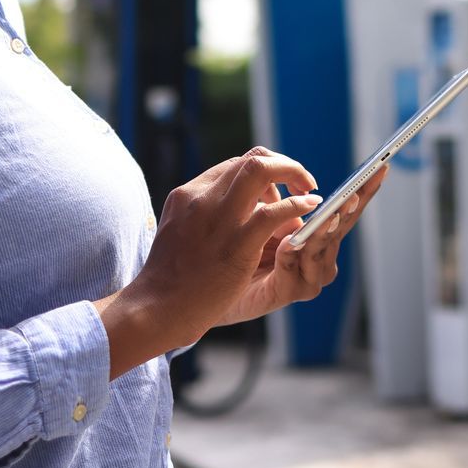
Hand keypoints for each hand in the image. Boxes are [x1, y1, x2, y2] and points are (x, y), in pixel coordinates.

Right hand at [95, 147, 320, 377]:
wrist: (157, 308)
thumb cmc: (170, 277)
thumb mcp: (178, 230)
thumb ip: (201, 212)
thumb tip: (232, 203)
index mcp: (189, 194)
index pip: (235, 164)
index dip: (265, 171)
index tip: (278, 188)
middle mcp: (203, 198)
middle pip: (252, 159)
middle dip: (284, 164)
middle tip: (302, 180)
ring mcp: (219, 219)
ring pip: (262, 171)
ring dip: (294, 174)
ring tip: (310, 191)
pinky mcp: (237, 244)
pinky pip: (274, 211)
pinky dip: (297, 205)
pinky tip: (309, 208)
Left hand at [218, 165, 388, 325]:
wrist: (204, 296)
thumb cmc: (230, 253)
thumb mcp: (256, 220)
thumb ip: (281, 208)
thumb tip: (304, 199)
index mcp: (314, 233)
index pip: (343, 206)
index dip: (363, 188)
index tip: (380, 168)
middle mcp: (318, 255)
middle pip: (342, 226)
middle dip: (351, 207)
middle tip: (355, 194)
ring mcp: (306, 276)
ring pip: (322, 248)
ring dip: (323, 231)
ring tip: (328, 215)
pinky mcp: (286, 294)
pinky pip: (293, 274)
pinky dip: (291, 256)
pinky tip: (288, 245)